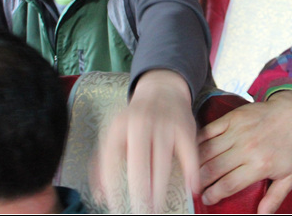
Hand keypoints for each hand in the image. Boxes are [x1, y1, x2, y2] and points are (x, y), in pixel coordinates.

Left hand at [95, 70, 198, 212]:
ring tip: (157, 208)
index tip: (115, 207)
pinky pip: (189, 153)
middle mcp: (140, 123)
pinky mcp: (184, 127)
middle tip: (141, 212)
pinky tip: (191, 189)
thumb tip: (100, 195)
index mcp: (119, 126)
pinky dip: (191, 171)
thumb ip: (105, 162)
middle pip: (139, 162)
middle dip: (139, 191)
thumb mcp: (116, 132)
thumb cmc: (136, 118)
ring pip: (162, 160)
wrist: (162, 88)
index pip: (111, 159)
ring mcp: (164, 124)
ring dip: (160, 188)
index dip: (112, 185)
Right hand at [197, 90, 291, 213]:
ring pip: (207, 151)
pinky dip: (198, 141)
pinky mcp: (232, 118)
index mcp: (259, 165)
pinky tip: (193, 150)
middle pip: (213, 169)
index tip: (207, 199)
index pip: (228, 184)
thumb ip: (275, 198)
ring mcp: (237, 132)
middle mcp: (246, 148)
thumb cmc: (291, 145)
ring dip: (195, 163)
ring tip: (190, 172)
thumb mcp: (289, 176)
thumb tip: (262, 215)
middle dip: (200, 182)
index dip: (214, 194)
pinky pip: (208, 131)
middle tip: (194, 188)